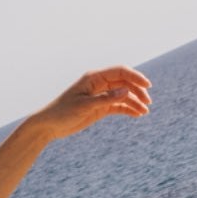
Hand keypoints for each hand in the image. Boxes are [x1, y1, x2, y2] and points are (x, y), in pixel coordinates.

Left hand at [32, 66, 151, 142]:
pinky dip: (128, 109)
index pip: (120, 72)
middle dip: (137, 91)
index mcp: (94, 78)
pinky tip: (137, 114)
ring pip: (123, 95)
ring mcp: (100, 96)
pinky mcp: (100, 107)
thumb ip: (106, 99)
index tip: (147, 86)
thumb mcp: (84, 106)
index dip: (135, 77)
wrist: (48, 125)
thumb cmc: (62, 112)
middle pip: (124, 83)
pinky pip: (118, 105)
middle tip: (147, 103)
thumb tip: (126, 91)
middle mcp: (99, 84)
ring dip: (134, 101)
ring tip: (144, 112)